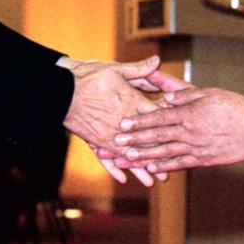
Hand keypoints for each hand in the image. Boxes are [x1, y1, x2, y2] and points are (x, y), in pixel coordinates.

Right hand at [62, 56, 174, 186]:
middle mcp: (123, 122)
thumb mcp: (117, 69)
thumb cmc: (90, 77)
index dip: (169, 127)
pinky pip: (107, 156)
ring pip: (129, 154)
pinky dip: (114, 167)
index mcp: (132, 103)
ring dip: (141, 168)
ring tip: (152, 182)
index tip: (182, 136)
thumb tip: (158, 61)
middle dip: (159, 156)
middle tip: (171, 171)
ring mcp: (109, 133)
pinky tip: (122, 178)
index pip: (156, 117)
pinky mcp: (95, 139)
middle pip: (145, 142)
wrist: (62, 90)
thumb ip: (139, 69)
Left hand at [113, 87, 243, 172]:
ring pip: (165, 152)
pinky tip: (152, 169)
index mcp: (189, 112)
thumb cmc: (234, 106)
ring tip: (127, 159)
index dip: (139, 120)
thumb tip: (165, 96)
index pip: (159, 117)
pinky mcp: (203, 160)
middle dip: (135, 139)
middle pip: (157, 135)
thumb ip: (185, 94)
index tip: (122, 123)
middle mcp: (189, 131)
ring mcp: (195, 147)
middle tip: (116, 142)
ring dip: (144, 156)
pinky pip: (181, 164)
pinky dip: (165, 166)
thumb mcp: (209, 93)